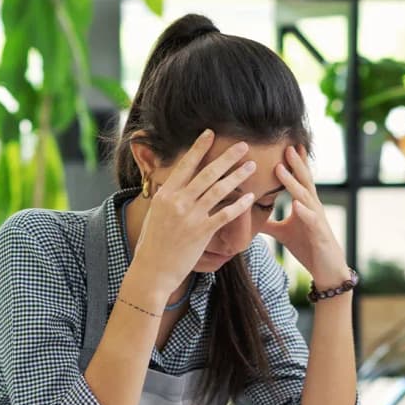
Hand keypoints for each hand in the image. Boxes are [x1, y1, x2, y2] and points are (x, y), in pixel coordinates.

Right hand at [130, 129, 256, 299]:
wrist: (152, 270)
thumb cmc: (153, 244)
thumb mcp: (156, 214)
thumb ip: (167, 198)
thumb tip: (172, 184)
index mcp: (165, 194)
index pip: (185, 165)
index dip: (199, 148)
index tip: (210, 133)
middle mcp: (177, 202)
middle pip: (207, 173)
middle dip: (227, 157)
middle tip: (243, 145)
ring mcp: (190, 217)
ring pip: (219, 190)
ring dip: (238, 176)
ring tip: (252, 167)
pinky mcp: (201, 233)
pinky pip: (225, 215)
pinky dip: (239, 205)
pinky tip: (251, 198)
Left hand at [263, 145, 349, 288]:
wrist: (327, 270)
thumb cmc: (308, 247)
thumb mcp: (283, 232)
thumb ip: (269, 222)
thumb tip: (249, 214)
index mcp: (305, 205)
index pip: (300, 180)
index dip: (295, 163)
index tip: (286, 145)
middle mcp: (313, 208)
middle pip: (304, 181)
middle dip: (296, 164)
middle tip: (286, 145)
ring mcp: (317, 220)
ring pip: (305, 197)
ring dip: (293, 183)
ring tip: (281, 169)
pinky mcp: (320, 235)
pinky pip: (312, 221)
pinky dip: (304, 212)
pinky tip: (296, 204)